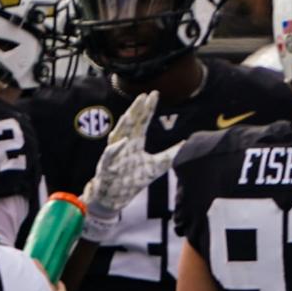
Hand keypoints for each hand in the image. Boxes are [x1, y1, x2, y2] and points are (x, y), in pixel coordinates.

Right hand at [81, 92, 179, 234]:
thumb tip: (184, 143)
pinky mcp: (107, 166)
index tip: (154, 94)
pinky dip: (116, 148)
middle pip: (131, 123)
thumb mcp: (158, 166)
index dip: (148, 108)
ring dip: (124, 125)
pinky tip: (123, 141)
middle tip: (143, 96)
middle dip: (136, 110)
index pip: (143, 121)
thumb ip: (170, 153)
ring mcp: (115, 154)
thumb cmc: (134, 179)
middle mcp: (125, 144)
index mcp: (136, 142)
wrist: (116, 196)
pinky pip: (110, 155)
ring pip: (119, 135)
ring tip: (131, 114)